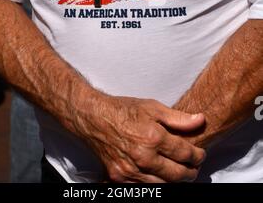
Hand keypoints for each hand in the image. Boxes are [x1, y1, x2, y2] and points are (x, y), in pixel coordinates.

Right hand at [76, 94, 205, 182]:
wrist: (94, 118)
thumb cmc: (123, 110)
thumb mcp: (152, 107)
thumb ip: (178, 118)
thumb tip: (200, 120)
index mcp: (153, 138)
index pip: (185, 154)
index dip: (197, 155)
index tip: (200, 154)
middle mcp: (143, 157)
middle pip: (177, 175)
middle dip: (191, 172)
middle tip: (194, 166)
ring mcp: (130, 170)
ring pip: (163, 185)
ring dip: (175, 180)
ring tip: (180, 172)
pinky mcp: (119, 178)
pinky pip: (144, 187)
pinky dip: (156, 182)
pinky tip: (160, 174)